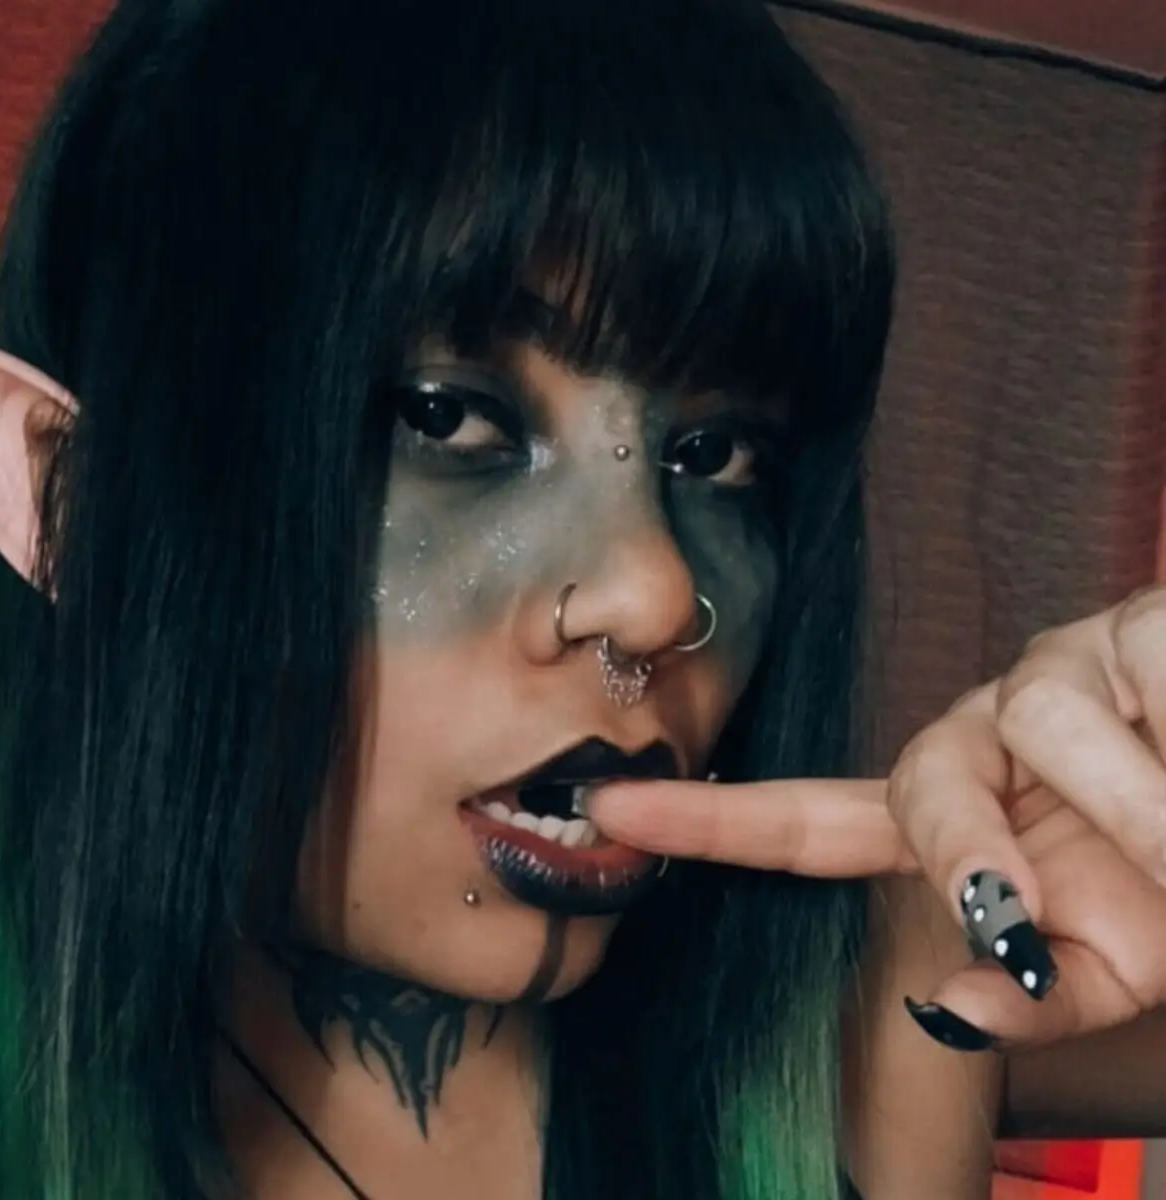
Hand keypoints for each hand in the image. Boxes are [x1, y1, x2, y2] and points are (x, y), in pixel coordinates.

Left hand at [590, 574, 1165, 1052]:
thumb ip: (1041, 996)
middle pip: (914, 777)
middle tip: (1032, 917)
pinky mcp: (1115, 629)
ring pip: (1030, 725)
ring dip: (1133, 816)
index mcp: (962, 823)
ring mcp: (1043, 679)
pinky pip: (1118, 692)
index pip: (814, 825)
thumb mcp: (1126, 962)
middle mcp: (979, 742)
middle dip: (969, 851)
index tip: (604, 814)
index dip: (711, 822)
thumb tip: (950, 1013)